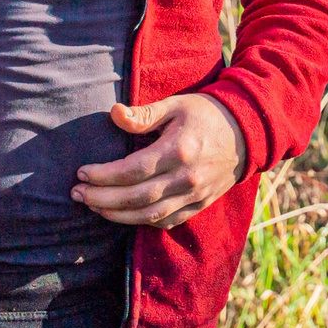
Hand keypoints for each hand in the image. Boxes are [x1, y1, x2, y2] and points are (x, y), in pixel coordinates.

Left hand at [72, 94, 248, 230]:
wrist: (249, 130)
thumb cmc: (207, 113)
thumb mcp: (176, 105)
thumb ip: (144, 114)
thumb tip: (113, 114)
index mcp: (179, 150)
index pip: (132, 171)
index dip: (104, 175)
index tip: (82, 173)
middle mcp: (187, 178)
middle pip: (135, 198)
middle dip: (102, 198)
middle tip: (78, 193)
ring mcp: (195, 194)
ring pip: (149, 215)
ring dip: (116, 215)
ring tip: (93, 206)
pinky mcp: (200, 204)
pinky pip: (168, 221)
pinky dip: (143, 222)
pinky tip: (125, 216)